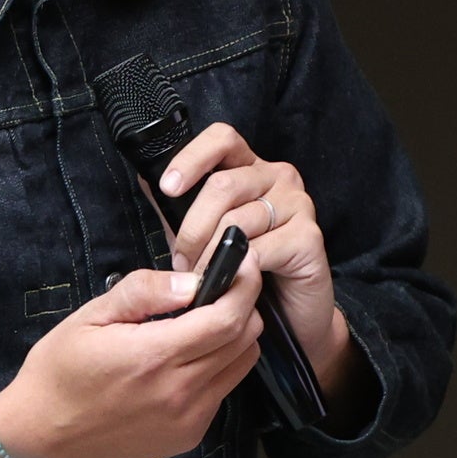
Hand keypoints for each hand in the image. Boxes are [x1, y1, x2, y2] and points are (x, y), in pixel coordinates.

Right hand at [0, 255, 268, 457]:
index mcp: (154, 356)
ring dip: (235, 338)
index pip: (228, 318)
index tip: (242, 265)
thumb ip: (144, 292)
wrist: (41, 439)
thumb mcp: (90, 317)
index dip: (243, 288)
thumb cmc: (58, 373)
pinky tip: (187, 361)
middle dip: (243, 307)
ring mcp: (188, 419)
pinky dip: (219, 369)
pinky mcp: (187, 437)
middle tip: (223, 291)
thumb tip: (192, 281)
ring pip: (241, 366)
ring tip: (205, 324)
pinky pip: (222, 392)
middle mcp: (179, 391)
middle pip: (244, 340)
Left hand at [155, 123, 360, 399]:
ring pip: (238, 219)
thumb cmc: (247, 272)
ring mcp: (298, 205)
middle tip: (181, 262)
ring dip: (209, 255)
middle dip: (192, 228)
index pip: (223, 139)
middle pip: (223, 184)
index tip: (168, 188)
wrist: (291, 318)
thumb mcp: (206, 236)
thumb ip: (182, 210)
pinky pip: (260, 248)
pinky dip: (237, 270)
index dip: (192, 158)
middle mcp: (279, 178)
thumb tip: (147, 181)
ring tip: (202, 278)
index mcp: (252, 169)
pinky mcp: (309, 237)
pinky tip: (231, 284)